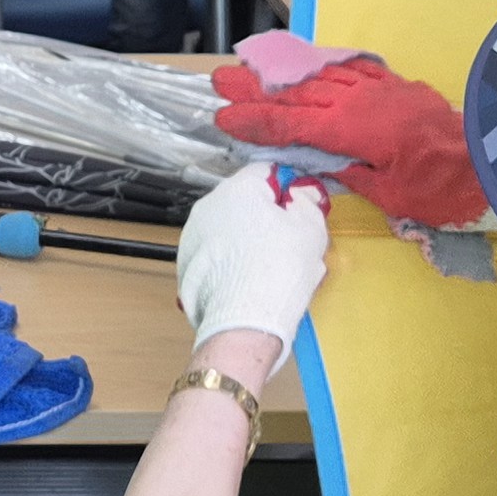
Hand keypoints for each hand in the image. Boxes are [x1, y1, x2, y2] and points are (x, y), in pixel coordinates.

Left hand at [176, 164, 328, 369]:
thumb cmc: (279, 272)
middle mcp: (209, 205)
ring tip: (265, 266)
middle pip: (244, 200)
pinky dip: (229, 259)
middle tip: (286, 242)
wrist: (242, 323)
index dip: (287, 191)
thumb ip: (307, 201)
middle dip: (265, 215)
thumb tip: (300, 192)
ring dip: (245, 237)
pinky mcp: (186, 261)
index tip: (297, 212)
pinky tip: (246, 279)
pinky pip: (215, 251)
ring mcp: (193, 234)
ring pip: (228, 226)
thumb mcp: (311, 230)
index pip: (267, 173)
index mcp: (239, 189)